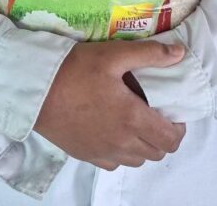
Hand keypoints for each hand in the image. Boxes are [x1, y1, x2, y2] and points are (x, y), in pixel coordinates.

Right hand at [35, 40, 185, 169]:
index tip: (174, 112)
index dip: (179, 128)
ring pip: (137, 161)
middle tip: (157, 114)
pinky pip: (115, 163)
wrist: (37, 91)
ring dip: (144, 145)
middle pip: (156, 153)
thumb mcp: (113, 54)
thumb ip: (149, 54)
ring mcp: (103, 152)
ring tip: (136, 121)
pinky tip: (114, 131)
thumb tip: (179, 53)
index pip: (169, 138)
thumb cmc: (76, 69)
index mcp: (132, 118)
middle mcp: (121, 142)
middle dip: (163, 136)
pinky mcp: (87, 156)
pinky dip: (122, 152)